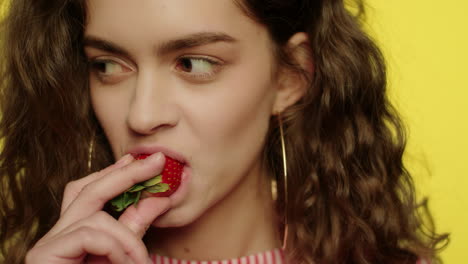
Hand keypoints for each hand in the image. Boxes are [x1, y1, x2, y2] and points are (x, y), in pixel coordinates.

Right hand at [25, 153, 169, 263]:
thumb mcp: (125, 254)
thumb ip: (136, 226)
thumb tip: (161, 198)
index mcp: (75, 231)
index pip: (90, 191)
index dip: (116, 172)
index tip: (144, 160)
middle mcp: (58, 233)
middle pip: (85, 189)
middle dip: (123, 173)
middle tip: (155, 162)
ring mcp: (48, 244)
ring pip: (95, 215)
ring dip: (127, 236)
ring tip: (140, 261)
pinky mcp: (44, 255)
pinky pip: (90, 235)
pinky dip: (115, 246)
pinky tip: (126, 263)